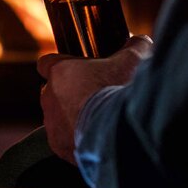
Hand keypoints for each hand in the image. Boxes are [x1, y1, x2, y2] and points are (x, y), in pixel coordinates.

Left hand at [38, 35, 152, 163]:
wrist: (120, 131)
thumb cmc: (121, 91)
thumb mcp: (133, 62)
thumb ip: (135, 47)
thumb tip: (142, 41)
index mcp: (60, 73)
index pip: (46, 63)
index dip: (58, 66)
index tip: (72, 69)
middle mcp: (49, 98)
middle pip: (53, 93)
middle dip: (70, 95)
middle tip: (94, 98)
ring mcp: (52, 124)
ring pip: (57, 119)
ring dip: (73, 119)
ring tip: (99, 122)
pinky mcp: (60, 146)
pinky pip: (65, 142)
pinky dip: (78, 141)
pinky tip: (98, 140)